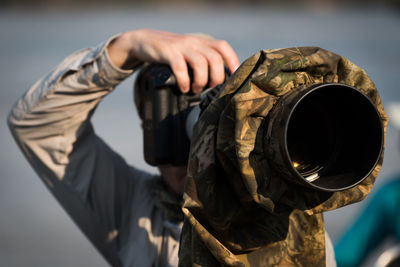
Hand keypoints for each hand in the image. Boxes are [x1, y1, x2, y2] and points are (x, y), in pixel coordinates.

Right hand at [107, 29, 239, 92]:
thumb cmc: (170, 52)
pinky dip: (184, 81)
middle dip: (216, 77)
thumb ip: (203, 61)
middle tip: (210, 88)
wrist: (144, 41)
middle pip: (215, 59)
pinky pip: (180, 68)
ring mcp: (181, 47)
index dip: (232, 60)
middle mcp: (194, 43)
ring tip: (196, 89)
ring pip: (201, 63)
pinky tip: (183, 88)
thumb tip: (219, 81)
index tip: (233, 77)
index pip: (222, 47)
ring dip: (201, 81)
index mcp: (201, 43)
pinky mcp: (168, 52)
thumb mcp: (189, 52)